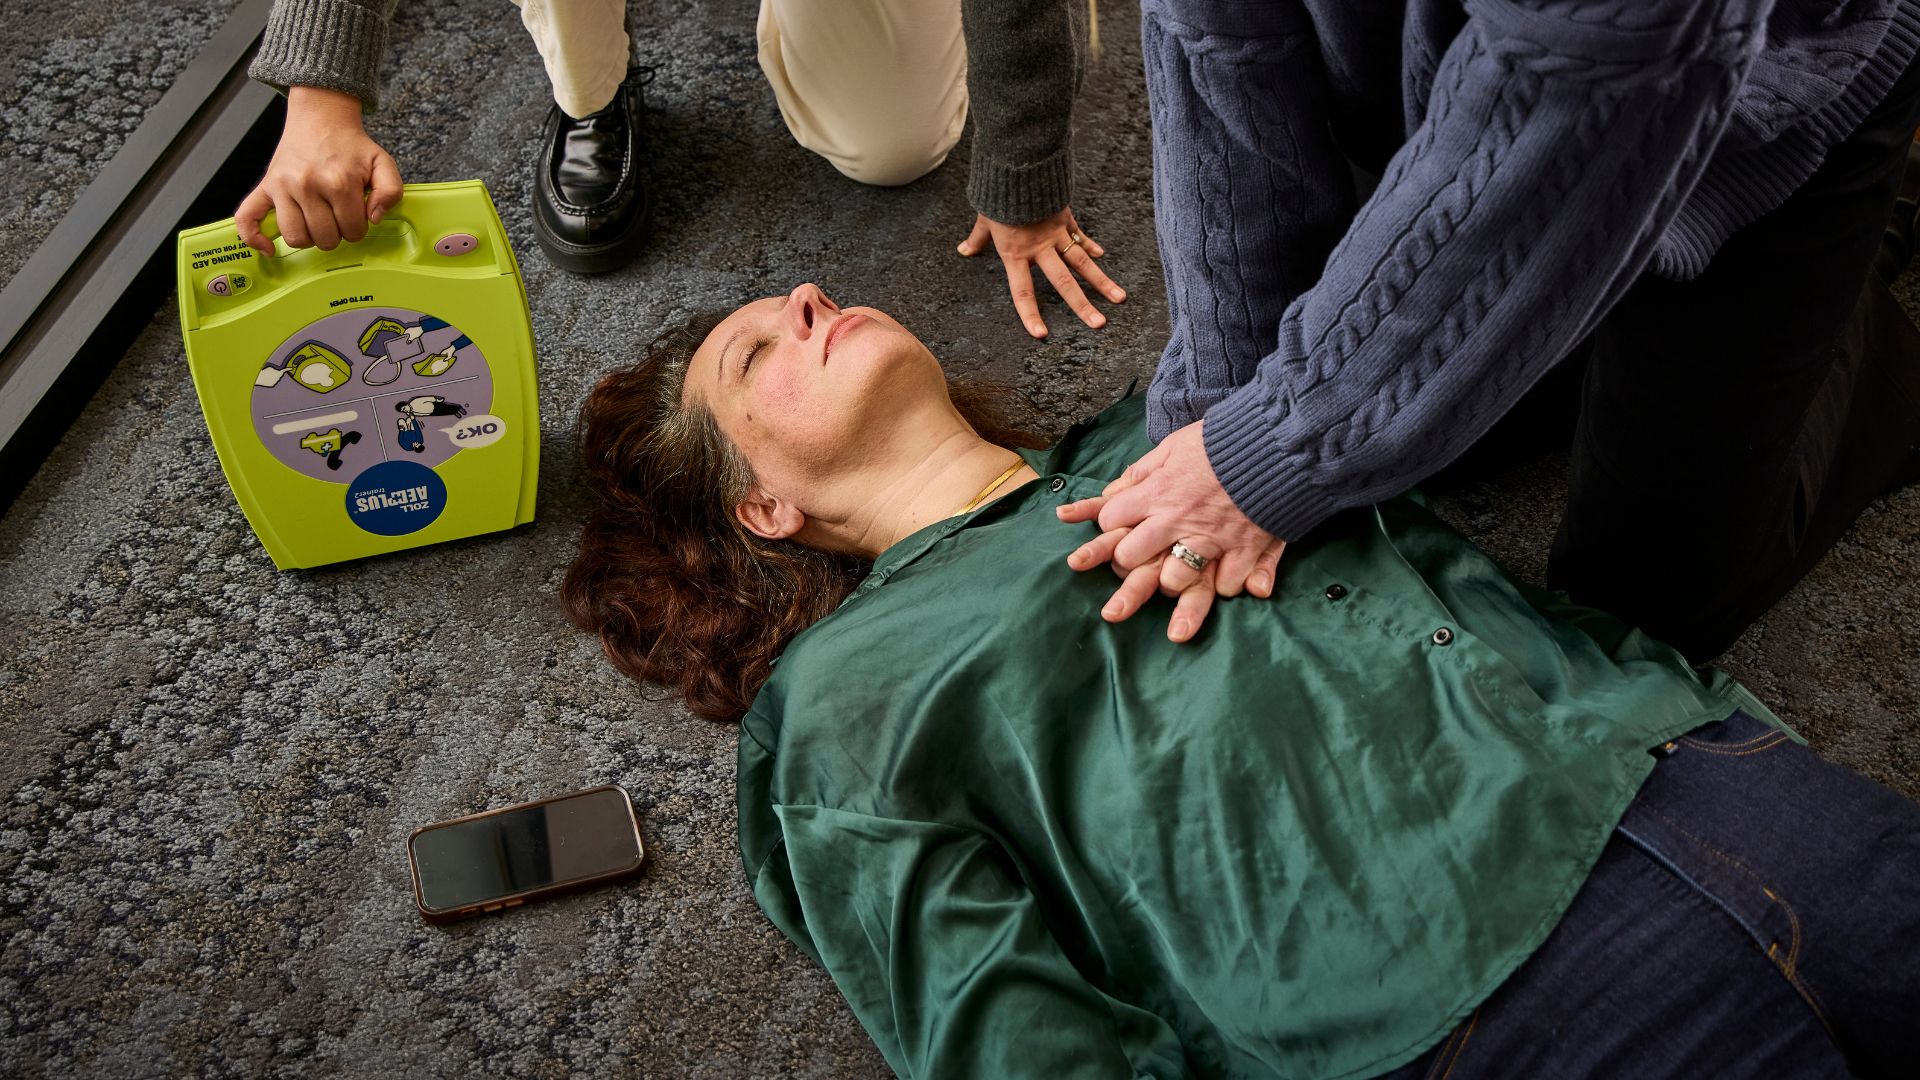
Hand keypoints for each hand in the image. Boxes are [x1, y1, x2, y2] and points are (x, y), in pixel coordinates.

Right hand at [236, 86, 403, 254]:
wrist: (320, 119)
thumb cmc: (351, 145)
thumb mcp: (383, 163)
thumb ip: (391, 191)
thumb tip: (372, 218)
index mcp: (338, 181)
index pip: (353, 231)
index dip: (358, 228)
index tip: (356, 214)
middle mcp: (306, 184)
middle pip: (324, 238)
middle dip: (337, 233)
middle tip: (338, 216)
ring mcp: (281, 186)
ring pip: (295, 237)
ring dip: (309, 237)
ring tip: (317, 222)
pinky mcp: (264, 186)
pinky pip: (247, 218)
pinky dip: (254, 238)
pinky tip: (269, 249)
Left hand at [957, 208, 1125, 337]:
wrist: (1017, 165)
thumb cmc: (997, 194)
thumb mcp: (984, 218)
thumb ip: (978, 238)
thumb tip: (963, 250)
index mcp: (1015, 253)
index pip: (1023, 290)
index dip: (1030, 313)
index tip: (1041, 334)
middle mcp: (1039, 248)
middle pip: (1064, 281)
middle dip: (1082, 304)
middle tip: (1099, 324)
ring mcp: (1056, 233)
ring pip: (1082, 262)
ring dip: (1102, 281)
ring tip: (1119, 299)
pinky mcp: (1065, 217)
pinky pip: (1080, 236)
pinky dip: (1091, 246)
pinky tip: (1102, 256)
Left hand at [1058, 421, 1286, 639]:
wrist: (1276, 440)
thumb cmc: (1222, 441)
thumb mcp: (1173, 445)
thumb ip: (1141, 471)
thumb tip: (1109, 493)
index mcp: (1158, 491)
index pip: (1110, 519)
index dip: (1111, 524)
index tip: (1120, 525)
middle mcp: (1178, 519)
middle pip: (1130, 558)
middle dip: (1128, 562)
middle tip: (1139, 558)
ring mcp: (1212, 538)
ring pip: (1173, 581)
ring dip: (1171, 581)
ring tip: (1176, 574)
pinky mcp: (1245, 549)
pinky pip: (1226, 585)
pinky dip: (1223, 584)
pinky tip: (1221, 576)